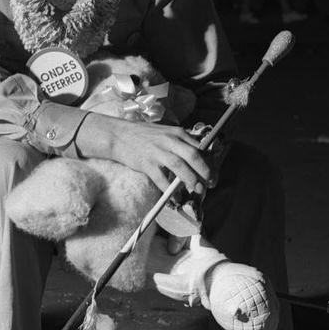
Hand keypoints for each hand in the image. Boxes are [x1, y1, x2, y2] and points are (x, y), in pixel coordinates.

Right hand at [75, 111, 212, 195]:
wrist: (118, 135)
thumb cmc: (142, 134)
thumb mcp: (165, 131)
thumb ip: (180, 141)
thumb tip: (197, 153)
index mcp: (176, 132)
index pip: (198, 146)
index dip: (207, 161)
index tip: (211, 173)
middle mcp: (169, 140)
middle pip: (192, 155)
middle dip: (203, 171)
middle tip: (209, 183)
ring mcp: (157, 152)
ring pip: (179, 166)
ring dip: (190, 180)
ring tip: (196, 190)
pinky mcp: (146, 163)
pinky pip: (161, 179)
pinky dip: (170, 190)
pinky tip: (175, 198)